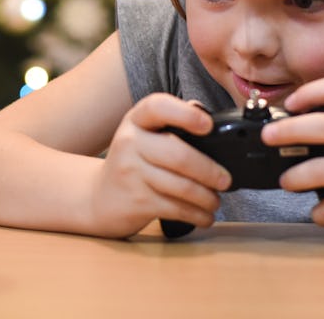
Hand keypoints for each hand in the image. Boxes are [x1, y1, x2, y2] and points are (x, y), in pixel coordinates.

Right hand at [88, 93, 230, 237]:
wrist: (97, 198)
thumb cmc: (131, 163)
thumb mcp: (143, 135)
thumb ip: (171, 123)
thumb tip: (204, 113)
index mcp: (135, 120)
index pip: (157, 107)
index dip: (185, 114)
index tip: (208, 125)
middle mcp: (129, 143)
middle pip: (178, 154)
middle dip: (210, 170)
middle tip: (226, 180)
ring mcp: (130, 173)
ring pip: (181, 186)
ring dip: (207, 197)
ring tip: (215, 200)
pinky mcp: (136, 201)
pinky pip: (175, 208)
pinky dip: (197, 215)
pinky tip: (205, 216)